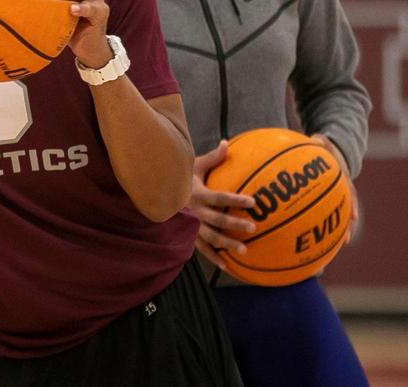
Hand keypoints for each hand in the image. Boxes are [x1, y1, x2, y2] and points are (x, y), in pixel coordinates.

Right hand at [188, 140, 256, 272]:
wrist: (153, 191)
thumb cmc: (176, 176)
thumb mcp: (192, 165)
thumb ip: (211, 158)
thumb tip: (227, 142)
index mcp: (197, 193)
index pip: (219, 197)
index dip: (236, 199)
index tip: (253, 202)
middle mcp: (194, 210)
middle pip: (217, 219)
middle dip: (234, 224)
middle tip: (252, 228)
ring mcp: (190, 224)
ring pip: (210, 236)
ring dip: (226, 244)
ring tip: (244, 251)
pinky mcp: (186, 234)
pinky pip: (200, 248)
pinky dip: (212, 257)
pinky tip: (226, 265)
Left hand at [310, 133, 359, 244]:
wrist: (328, 151)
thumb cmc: (323, 147)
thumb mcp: (323, 141)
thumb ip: (319, 141)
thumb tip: (314, 139)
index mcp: (343, 179)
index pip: (350, 193)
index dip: (353, 205)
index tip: (354, 217)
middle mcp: (341, 191)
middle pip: (346, 211)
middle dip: (346, 226)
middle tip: (346, 240)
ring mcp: (334, 197)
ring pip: (335, 216)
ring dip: (335, 231)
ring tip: (334, 246)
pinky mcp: (324, 200)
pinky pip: (321, 214)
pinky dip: (317, 225)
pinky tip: (307, 238)